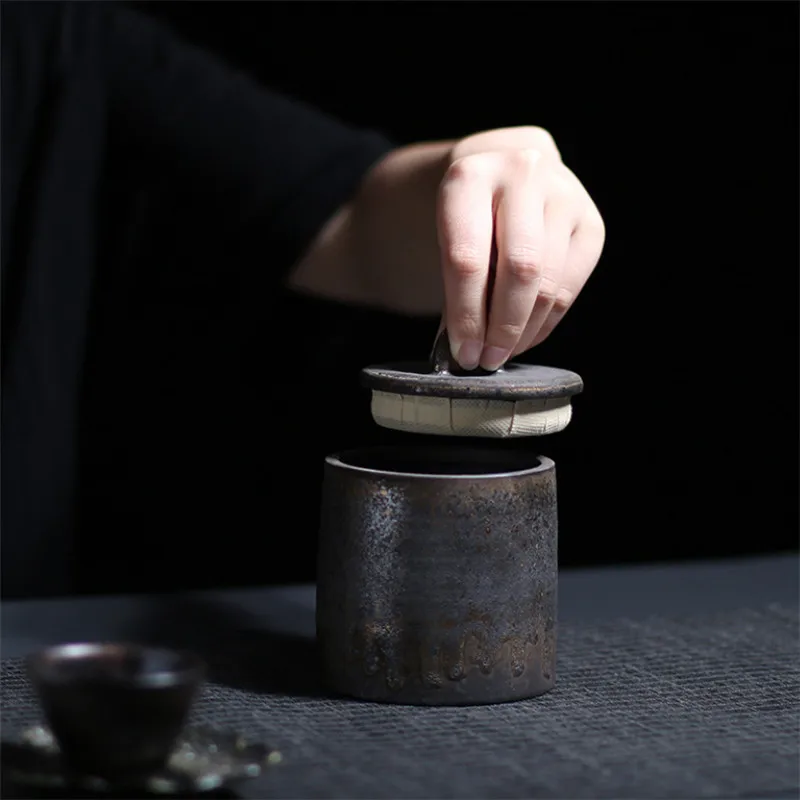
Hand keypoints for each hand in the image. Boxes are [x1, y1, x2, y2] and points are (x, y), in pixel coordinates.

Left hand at [437, 126, 604, 370]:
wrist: (500, 171)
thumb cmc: (462, 213)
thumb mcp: (440, 233)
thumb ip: (451, 282)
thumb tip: (466, 348)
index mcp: (470, 175)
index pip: (468, 258)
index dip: (466, 314)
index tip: (462, 351)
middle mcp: (523, 173)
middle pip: (519, 270)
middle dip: (501, 326)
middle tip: (485, 359)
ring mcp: (564, 194)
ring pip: (549, 283)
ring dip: (524, 330)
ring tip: (502, 353)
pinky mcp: (591, 222)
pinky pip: (571, 287)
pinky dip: (546, 323)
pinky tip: (525, 336)